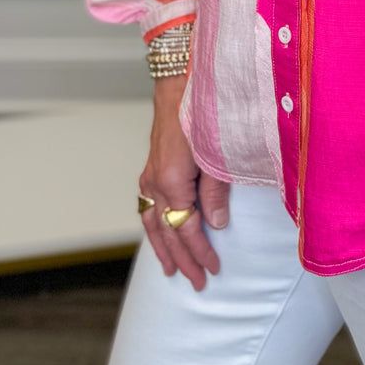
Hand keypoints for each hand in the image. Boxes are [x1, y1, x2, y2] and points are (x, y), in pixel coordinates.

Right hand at [138, 75, 229, 290]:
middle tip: (198, 282)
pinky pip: (148, 207)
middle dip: (183, 259)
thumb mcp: (216, 152)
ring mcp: (149, 176)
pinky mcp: (151, 168)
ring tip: (171, 271)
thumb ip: (216, 189)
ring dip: (163, 249)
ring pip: (152, 223)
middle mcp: (155, 182)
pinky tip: (160, 236)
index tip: (214, 268)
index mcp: (171, 181)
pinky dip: (154, 227)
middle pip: (168, 232)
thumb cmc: (202, 112)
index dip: (201, 251)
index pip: (187, 228)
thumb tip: (216, 224)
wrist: (181, 81)